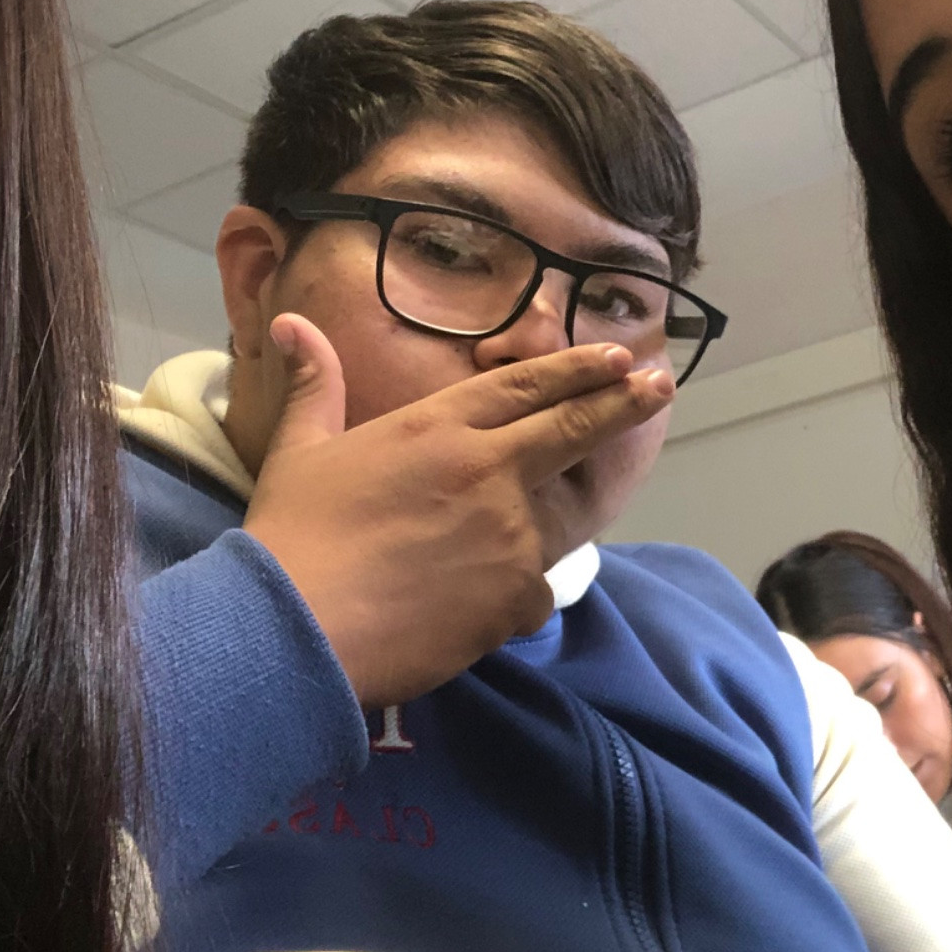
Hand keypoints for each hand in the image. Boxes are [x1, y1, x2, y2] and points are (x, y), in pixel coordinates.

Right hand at [243, 313, 674, 708]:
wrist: (296, 627)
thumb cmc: (292, 535)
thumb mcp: (299, 450)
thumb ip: (314, 385)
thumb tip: (292, 323)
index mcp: (438, 425)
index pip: (525, 386)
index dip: (575, 370)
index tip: (618, 359)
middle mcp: (487, 468)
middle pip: (571, 428)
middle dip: (621, 404)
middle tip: (659, 387)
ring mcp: (508, 532)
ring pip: (555, 521)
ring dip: (550, 524)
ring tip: (528, 532)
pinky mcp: (513, 595)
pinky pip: (533, 593)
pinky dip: (515, 598)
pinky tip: (478, 612)